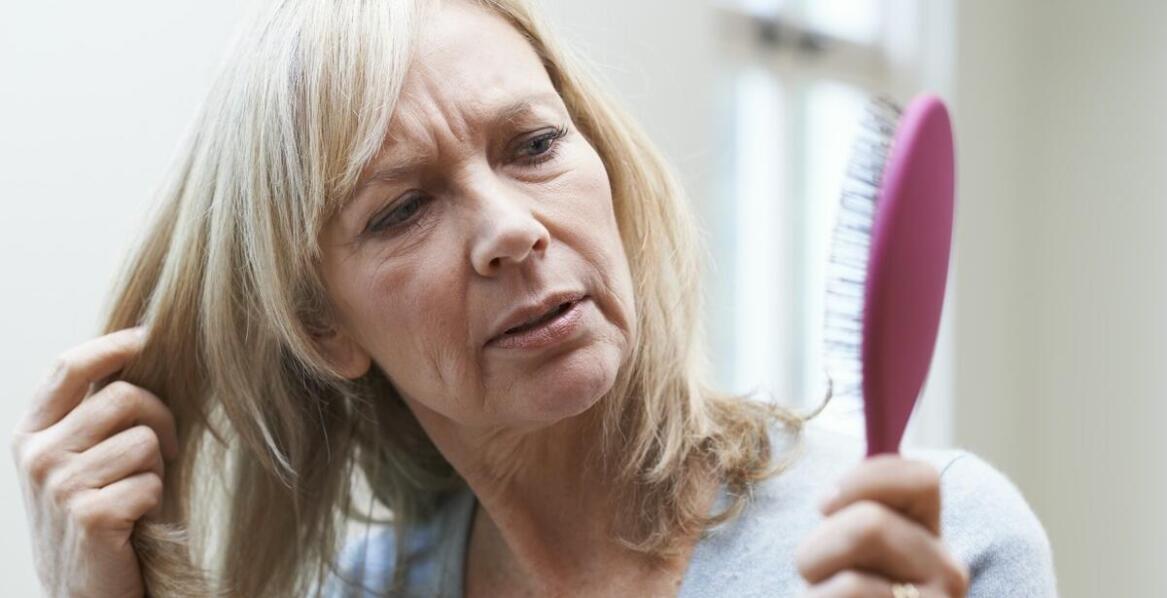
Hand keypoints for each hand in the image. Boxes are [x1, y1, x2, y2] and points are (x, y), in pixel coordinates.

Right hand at [10, 328, 177, 597]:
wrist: (80, 590)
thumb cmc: (93, 515)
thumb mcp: (77, 459)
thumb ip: (92, 414)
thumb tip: (139, 350)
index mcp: (31, 433)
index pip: (68, 367)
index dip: (113, 345)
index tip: (147, 337)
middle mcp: (38, 455)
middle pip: (122, 397)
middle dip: (160, 417)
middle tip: (164, 448)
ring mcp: (59, 486)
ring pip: (142, 440)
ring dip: (155, 466)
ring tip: (137, 491)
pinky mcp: (88, 515)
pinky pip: (150, 482)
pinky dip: (155, 499)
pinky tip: (134, 519)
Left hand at [794, 455, 968, 596]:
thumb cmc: (838, 595)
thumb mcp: (846, 548)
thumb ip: (854, 506)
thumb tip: (854, 441)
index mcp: (931, 536)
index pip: (921, 478)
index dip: (865, 480)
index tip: (824, 503)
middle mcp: (948, 575)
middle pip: (869, 526)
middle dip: (817, 548)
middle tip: (814, 575)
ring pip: (849, 585)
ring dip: (813, 594)